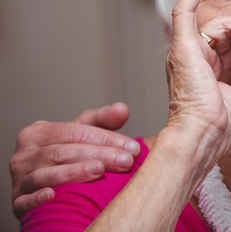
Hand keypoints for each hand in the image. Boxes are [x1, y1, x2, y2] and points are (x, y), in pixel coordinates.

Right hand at [9, 103, 139, 218]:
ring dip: (73, 173)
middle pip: (63, 152)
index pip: (75, 132)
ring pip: (45, 174)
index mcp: (38, 132)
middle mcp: (24, 154)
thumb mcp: (82, 134)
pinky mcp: (17, 202)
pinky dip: (37, 199)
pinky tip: (53, 196)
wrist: (42, 184)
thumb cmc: (65, 154)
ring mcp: (18, 179)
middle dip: (98, 155)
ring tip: (99, 171)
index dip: (106, 138)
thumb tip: (122, 109)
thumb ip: (102, 120)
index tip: (132, 148)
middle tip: (125, 162)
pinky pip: (24, 200)